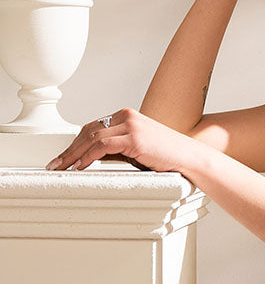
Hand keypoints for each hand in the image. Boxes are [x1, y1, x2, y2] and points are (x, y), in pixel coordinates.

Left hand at [45, 109, 200, 173]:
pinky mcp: (134, 137)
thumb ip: (117, 149)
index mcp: (126, 116)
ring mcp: (130, 125)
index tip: (64, 157)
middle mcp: (126, 116)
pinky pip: (103, 146)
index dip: (75, 143)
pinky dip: (88, 156)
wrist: (191, 158)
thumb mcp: (137, 150)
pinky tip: (80, 166)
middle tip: (55, 164)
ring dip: (73, 154)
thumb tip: (93, 158)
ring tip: (62, 168)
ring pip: (91, 137)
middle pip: (88, 130)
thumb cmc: (168, 156)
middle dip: (69, 148)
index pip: (92, 127)